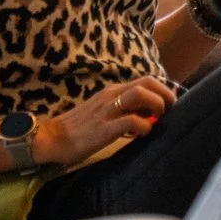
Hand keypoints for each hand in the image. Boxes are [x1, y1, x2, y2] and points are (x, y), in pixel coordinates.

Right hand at [37, 75, 176, 165]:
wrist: (51, 138)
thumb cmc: (80, 127)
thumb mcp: (104, 110)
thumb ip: (124, 108)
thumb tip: (149, 113)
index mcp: (112, 91)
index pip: (145, 80)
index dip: (162, 89)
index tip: (169, 103)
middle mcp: (111, 96)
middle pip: (147, 82)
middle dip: (165, 94)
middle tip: (168, 110)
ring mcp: (107, 110)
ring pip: (140, 95)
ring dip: (156, 105)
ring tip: (157, 119)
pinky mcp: (104, 128)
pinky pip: (132, 121)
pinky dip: (144, 127)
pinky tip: (142, 134)